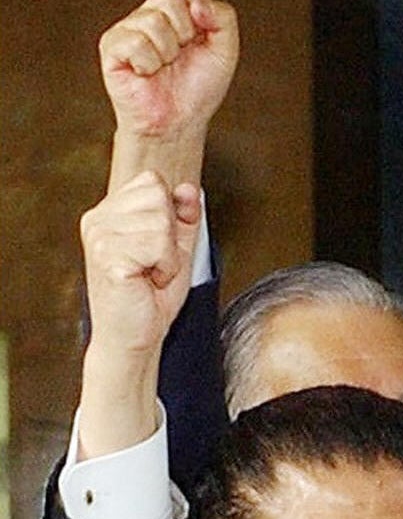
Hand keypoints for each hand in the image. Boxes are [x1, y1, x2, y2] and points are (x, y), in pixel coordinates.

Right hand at [77, 172, 200, 456]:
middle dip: (171, 236)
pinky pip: (159, 245)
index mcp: (108, 213)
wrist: (134, 337)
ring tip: (151, 275)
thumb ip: (183, 218)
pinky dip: (166, 268)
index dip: (171, 214)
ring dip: (169, 256)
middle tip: (155, 265)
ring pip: (161, 222)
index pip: (152, 181)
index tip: (160, 248)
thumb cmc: (151, 297)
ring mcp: (99, 236)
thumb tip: (189, 188)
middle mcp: (97, 219)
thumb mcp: (176, 251)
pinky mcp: (108, 256)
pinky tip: (148, 283)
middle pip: (158, 196)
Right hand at [101, 0, 237, 142]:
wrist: (179, 122)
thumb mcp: (224, 52)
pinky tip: (146, 73)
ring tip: (164, 68)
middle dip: (186, 34)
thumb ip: (223, 19)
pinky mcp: (112, 46)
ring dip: (168, 53)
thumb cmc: (198, 88)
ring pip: (154, 22)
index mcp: (178, 12)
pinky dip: (149, 64)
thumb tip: (198, 0)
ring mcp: (130, 28)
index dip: (202, 11)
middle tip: (181, 57)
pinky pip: (136, 42)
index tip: (202, 37)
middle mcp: (151, 14)